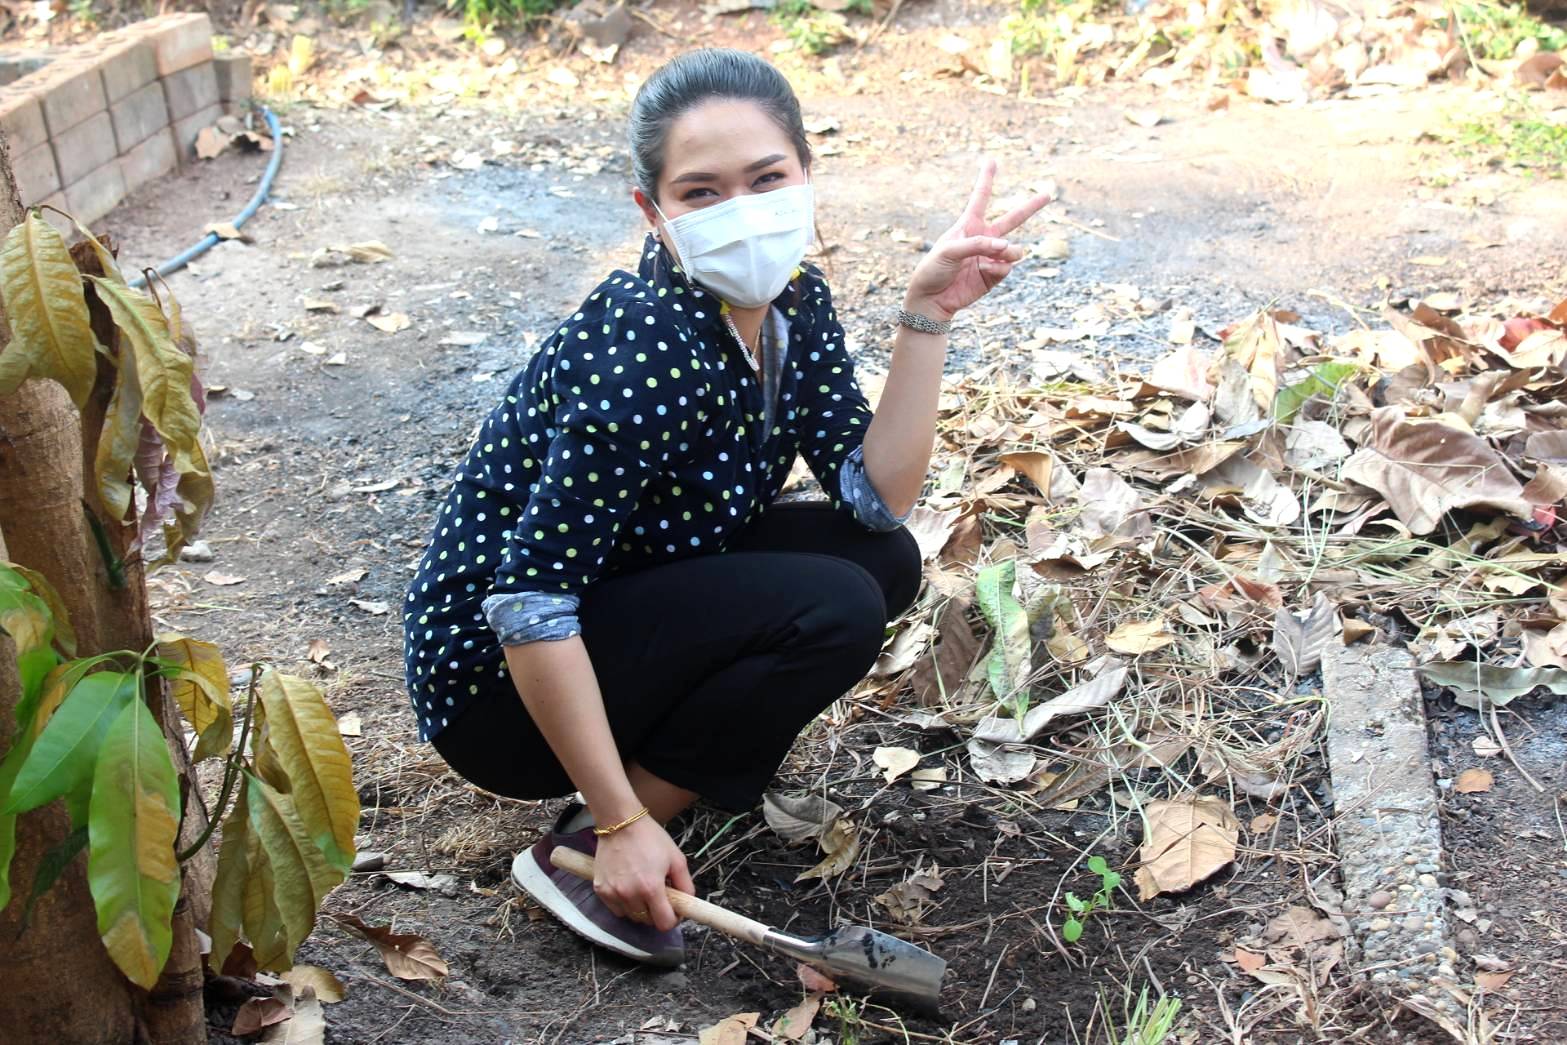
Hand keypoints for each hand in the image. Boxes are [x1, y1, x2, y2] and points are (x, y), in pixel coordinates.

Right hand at [591, 815, 693, 931]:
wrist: (620, 822)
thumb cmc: (650, 838)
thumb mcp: (677, 858)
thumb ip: (685, 885)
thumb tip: (686, 904)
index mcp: (651, 888)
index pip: (664, 923)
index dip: (673, 919)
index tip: (674, 909)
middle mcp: (630, 895)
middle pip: (648, 921)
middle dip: (657, 912)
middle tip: (659, 894)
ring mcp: (613, 893)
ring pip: (631, 916)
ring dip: (640, 908)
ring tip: (642, 888)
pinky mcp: (600, 890)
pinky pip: (616, 908)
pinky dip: (624, 903)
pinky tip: (628, 887)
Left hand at [904, 159, 1054, 322]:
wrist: (932, 299)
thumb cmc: (933, 270)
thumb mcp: (949, 250)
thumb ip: (978, 245)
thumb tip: (1007, 248)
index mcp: (968, 225)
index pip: (980, 198)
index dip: (987, 179)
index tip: (992, 160)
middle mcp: (983, 239)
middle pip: (1012, 219)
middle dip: (1031, 207)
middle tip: (1048, 194)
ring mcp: (990, 257)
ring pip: (1014, 249)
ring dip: (1011, 251)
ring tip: (1001, 256)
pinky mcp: (994, 275)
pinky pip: (1007, 268)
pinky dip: (1000, 269)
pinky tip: (988, 272)